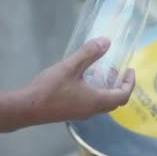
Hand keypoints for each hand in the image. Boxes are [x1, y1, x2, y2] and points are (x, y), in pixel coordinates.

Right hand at [19, 37, 134, 123]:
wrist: (26, 108)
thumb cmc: (50, 88)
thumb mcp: (71, 66)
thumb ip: (89, 53)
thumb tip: (107, 41)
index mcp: (97, 100)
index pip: (123, 95)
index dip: (130, 83)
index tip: (130, 70)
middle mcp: (92, 110)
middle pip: (115, 101)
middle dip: (119, 85)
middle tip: (117, 70)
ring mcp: (81, 114)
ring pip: (102, 103)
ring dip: (106, 88)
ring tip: (101, 72)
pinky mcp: (72, 113)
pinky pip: (91, 104)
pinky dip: (95, 92)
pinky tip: (83, 80)